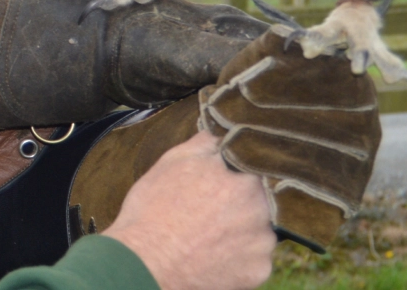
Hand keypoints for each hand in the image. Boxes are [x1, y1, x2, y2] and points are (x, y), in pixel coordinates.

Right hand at [102, 130, 273, 289]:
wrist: (144, 264)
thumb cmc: (152, 212)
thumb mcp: (171, 163)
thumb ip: (204, 144)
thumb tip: (220, 135)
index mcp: (243, 178)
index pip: (250, 171)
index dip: (231, 179)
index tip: (214, 188)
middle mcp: (260, 209)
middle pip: (257, 202)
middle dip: (237, 206)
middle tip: (206, 215)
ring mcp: (262, 243)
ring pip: (257, 232)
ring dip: (241, 233)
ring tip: (206, 238)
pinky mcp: (258, 272)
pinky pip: (254, 261)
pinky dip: (239, 260)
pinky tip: (212, 257)